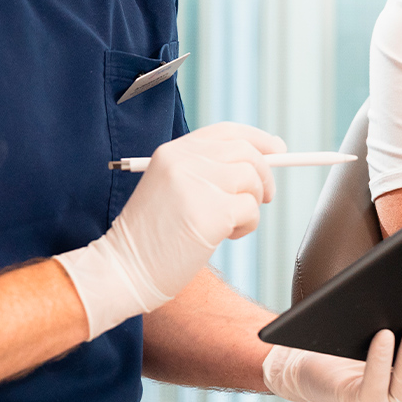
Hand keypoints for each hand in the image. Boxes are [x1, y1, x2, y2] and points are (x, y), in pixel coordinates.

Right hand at [55, 123, 285, 338]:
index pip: (227, 132)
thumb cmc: (151, 237)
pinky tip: (226, 236)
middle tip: (265, 196)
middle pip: (246, 151)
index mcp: (173, 152)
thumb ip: (206, 170)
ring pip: (252, 179)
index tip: (277, 150)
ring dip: (252, 204)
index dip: (257, 139)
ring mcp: (197, 184)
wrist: (123, 270)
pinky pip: (251, 210)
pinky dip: (247, 225)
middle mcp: (184, 161)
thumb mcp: (171, 188)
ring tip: (231, 224)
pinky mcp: (211, 212)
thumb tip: (261, 160)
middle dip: (265, 173)